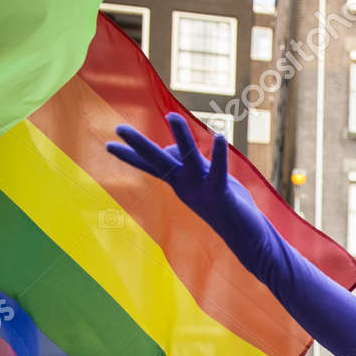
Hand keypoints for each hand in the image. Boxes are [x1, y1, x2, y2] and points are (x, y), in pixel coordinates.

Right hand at [107, 114, 272, 269]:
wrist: (247, 239)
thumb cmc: (225, 204)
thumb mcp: (201, 180)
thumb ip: (187, 163)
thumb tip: (168, 147)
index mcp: (179, 183)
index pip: (150, 166)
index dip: (130, 156)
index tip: (108, 144)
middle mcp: (186, 187)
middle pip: (159, 162)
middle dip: (140, 145)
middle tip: (118, 128)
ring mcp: (201, 191)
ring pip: (188, 160)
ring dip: (182, 138)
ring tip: (172, 116)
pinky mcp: (221, 194)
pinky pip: (219, 171)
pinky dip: (219, 154)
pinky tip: (219, 136)